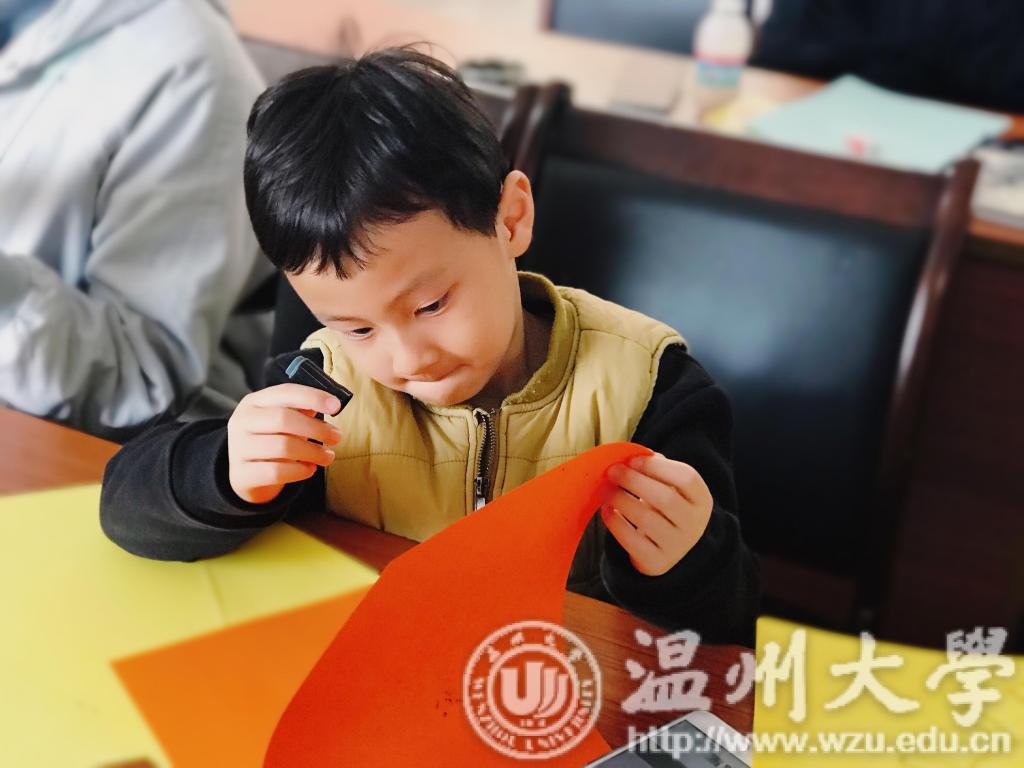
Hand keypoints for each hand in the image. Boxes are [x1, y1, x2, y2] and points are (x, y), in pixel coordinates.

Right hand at [227, 383, 342, 504]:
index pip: (285, 392)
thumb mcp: (283, 420)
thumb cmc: (272, 440)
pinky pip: (277, 472)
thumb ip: (302, 409)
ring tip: (327, 456)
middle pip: (284, 419)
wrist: (245, 475)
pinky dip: (300, 471)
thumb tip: (331, 404)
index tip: (336, 406)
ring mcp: (239, 448)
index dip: (313, 396)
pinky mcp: (242, 474)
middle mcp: (242, 421)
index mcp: (254, 401)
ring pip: (283, 447)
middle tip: (336, 437)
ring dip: (313, 452)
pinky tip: (310, 469)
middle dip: (317, 428)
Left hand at [599, 452, 712, 575]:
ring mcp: (677, 546)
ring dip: (621, 499)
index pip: (686, 478)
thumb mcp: (673, 489)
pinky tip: (607, 510)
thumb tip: (630, 456)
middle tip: (612, 471)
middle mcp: (694, 525)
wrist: (674, 551)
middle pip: (665, 498)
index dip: (657, 466)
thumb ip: (657, 470)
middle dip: (634, 481)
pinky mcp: (656, 563)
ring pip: (646, 519)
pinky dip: (615, 523)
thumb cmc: (668, 510)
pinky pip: (632, 541)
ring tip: (606, 490)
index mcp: (701, 501)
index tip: (633, 460)